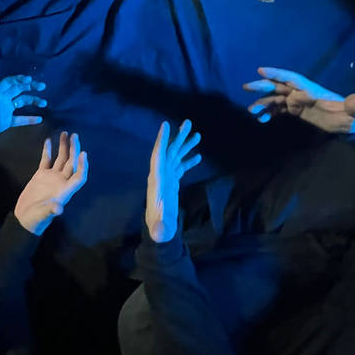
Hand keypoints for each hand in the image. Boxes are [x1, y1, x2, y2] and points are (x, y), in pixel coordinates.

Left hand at [0, 75, 46, 148]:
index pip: (8, 83)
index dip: (18, 80)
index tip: (29, 80)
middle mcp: (1, 100)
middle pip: (18, 89)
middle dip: (30, 86)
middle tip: (41, 86)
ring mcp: (4, 111)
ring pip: (21, 102)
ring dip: (32, 100)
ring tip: (44, 103)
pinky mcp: (5, 122)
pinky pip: (19, 119)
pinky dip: (29, 119)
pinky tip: (39, 119)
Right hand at [14, 131, 88, 234]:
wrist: (24, 219)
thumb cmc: (35, 220)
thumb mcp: (43, 215)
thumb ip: (50, 210)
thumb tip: (59, 209)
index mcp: (65, 190)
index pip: (79, 176)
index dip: (83, 166)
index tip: (83, 153)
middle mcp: (61, 182)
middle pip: (72, 163)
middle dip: (74, 149)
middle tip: (75, 135)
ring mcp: (51, 178)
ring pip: (61, 159)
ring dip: (63, 147)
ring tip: (65, 133)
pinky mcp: (41, 175)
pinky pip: (46, 160)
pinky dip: (48, 151)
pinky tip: (49, 140)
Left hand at [145, 120, 201, 242]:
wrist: (160, 232)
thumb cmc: (160, 228)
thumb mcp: (161, 228)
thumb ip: (161, 228)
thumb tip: (160, 232)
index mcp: (157, 180)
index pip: (158, 156)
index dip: (161, 140)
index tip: (165, 125)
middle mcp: (160, 175)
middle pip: (168, 151)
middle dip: (178, 137)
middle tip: (188, 123)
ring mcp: (166, 178)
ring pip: (175, 156)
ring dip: (185, 145)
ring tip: (197, 134)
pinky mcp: (172, 183)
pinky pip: (180, 166)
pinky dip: (188, 159)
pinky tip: (198, 155)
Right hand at [243, 67, 354, 133]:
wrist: (351, 125)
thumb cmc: (353, 117)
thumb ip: (354, 106)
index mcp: (312, 90)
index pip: (292, 78)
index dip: (277, 73)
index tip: (261, 70)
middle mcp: (302, 93)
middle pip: (279, 86)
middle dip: (263, 86)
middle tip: (246, 87)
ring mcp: (298, 102)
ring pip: (276, 99)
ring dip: (263, 103)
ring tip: (251, 111)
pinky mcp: (297, 111)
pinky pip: (279, 109)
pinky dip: (269, 113)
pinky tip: (262, 120)